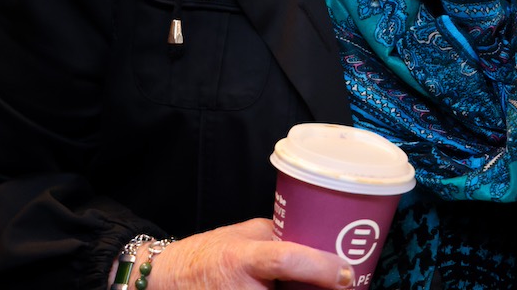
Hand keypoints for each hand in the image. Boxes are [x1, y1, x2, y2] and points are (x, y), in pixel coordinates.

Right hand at [135, 218, 355, 288]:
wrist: (169, 280)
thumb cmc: (209, 252)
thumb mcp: (246, 233)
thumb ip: (281, 236)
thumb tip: (323, 240)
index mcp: (242, 257)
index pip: (286, 259)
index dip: (321, 268)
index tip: (346, 273)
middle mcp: (240, 288)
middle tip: (342, 285)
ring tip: (319, 285)